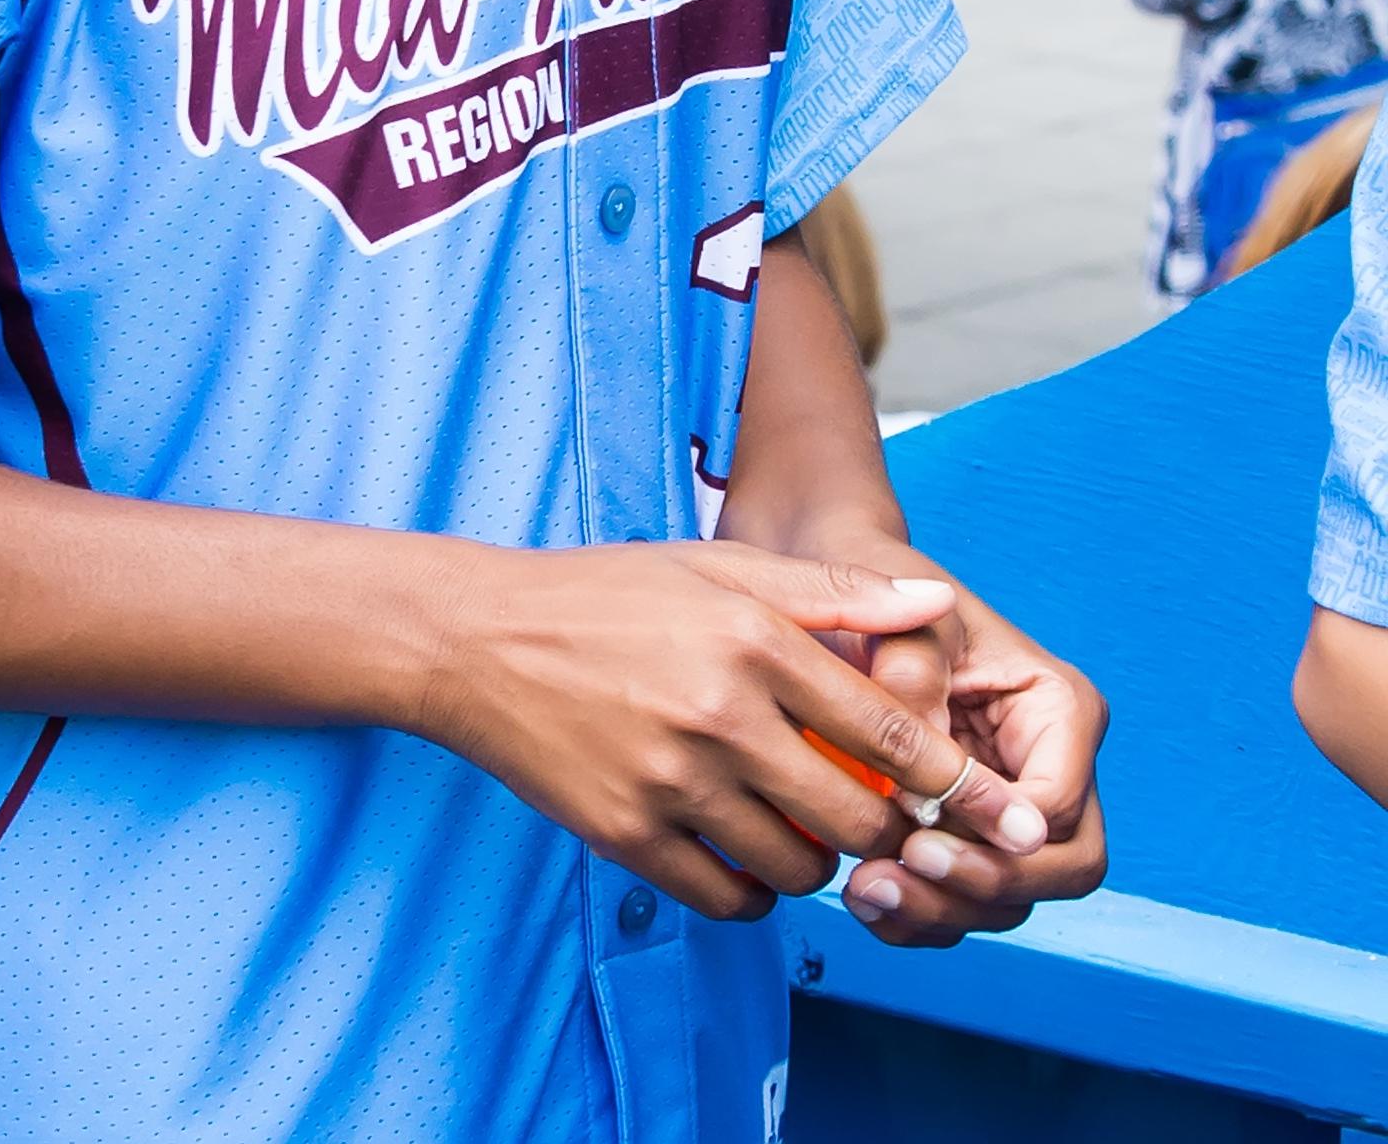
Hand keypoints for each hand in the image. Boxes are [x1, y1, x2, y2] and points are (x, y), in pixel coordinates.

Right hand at [421, 541, 1052, 924]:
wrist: (478, 639)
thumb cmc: (607, 594)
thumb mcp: (719, 567)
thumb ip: (833, 591)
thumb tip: (935, 599)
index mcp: (752, 638)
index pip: (889, 730)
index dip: (951, 779)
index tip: (987, 808)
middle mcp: (718, 712)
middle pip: (856, 817)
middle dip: (885, 831)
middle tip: (878, 821)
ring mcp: (669, 781)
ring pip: (797, 868)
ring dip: (818, 863)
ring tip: (802, 831)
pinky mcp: (626, 835)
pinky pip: (727, 898)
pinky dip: (753, 892)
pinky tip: (744, 857)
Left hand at [840, 567, 1107, 947]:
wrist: (848, 605)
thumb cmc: (885, 601)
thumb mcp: (900, 617)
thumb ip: (914, 681)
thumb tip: (918, 773)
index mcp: (1058, 708)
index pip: (1056, 805)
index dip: (994, 839)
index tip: (916, 842)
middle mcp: (1053, 766)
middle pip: (1062, 868)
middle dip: (981, 888)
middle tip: (892, 881)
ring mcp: (1017, 808)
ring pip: (1015, 897)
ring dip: (944, 911)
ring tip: (863, 892)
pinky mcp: (975, 836)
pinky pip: (970, 901)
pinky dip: (923, 914)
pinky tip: (866, 900)